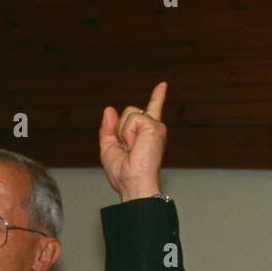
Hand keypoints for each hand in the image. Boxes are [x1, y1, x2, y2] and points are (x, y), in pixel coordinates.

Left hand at [99, 81, 167, 201]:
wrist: (133, 184)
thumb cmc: (124, 175)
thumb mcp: (109, 149)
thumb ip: (108, 130)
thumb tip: (109, 109)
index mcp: (145, 135)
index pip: (150, 111)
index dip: (157, 98)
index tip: (162, 85)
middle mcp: (153, 129)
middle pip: (129, 110)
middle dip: (119, 128)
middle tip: (127, 150)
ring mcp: (156, 127)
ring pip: (129, 112)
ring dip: (123, 132)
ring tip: (131, 149)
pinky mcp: (155, 127)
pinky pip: (132, 119)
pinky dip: (127, 133)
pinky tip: (135, 146)